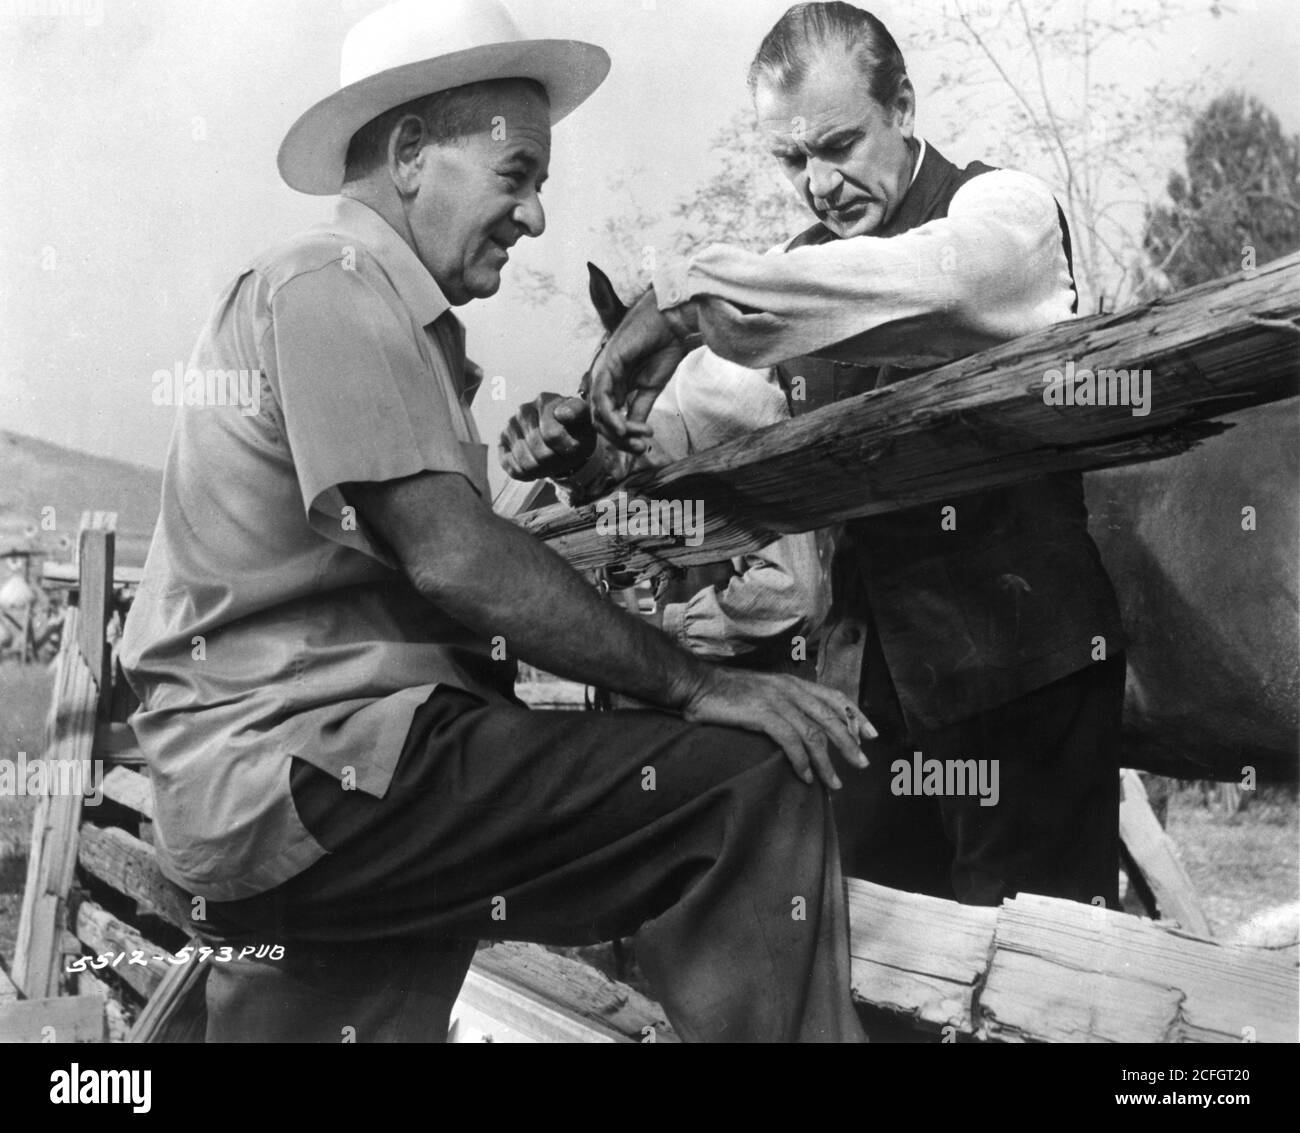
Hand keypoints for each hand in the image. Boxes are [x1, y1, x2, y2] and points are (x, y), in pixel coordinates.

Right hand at [498, 393, 596, 480]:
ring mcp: (510, 427)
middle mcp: (524, 411)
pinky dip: (528, 474)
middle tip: (563, 459)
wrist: (564, 437)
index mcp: (545, 401)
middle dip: (556, 462)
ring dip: (542, 470)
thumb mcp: (585, 422)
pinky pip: (513, 468)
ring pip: (525, 463)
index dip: (567, 449)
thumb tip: (562, 413)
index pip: (553, 435)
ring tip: (551, 463)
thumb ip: (577, 413)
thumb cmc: (576, 430)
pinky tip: (537, 467)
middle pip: (540, 453)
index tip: (576, 448)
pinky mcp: (502, 444)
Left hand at [589, 288, 685, 453]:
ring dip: (617, 432)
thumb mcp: (651, 388)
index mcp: (616, 385)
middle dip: (619, 439)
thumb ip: (639, 410)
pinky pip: (601, 398)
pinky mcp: (606, 365)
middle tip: (639, 446)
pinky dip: (611, 417)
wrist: (673, 322)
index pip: (608, 419)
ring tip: (638, 438)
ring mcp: (603, 372)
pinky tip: (624, 428)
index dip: (622, 438)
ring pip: (598, 413)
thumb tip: (633, 434)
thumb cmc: (664, 347)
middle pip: (600, 420)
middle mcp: (605, 380)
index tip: (642, 447)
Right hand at [679, 667, 876, 789]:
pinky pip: (791, 741)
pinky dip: (802, 761)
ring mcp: (777, 700)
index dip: (855, 715)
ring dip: (827, 762)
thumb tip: (800, 726)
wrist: (696, 683)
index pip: (834, 696)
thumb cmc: (725, 692)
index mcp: (792, 682)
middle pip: (830, 717)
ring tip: (835, 783)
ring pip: (814, 733)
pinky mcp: (763, 713)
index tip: (871, 735)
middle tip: (862, 764)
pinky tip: (806, 777)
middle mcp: (790, 689)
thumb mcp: (762, 691)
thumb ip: (783, 703)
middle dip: (849, 743)